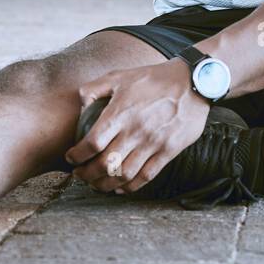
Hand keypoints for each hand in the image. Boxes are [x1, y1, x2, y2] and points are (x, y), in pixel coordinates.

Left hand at [65, 59, 209, 193]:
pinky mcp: (168, 151)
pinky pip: (146, 176)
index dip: (77, 155)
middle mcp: (135, 131)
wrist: (192, 82)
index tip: (71, 158)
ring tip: (96, 184)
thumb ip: (94, 88)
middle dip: (87, 174)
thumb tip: (80, 105)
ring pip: (124, 174)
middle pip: (105, 164)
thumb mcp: (119, 76)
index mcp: (120, 113)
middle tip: (79, 175)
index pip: (92, 143)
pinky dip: (130, 187)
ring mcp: (153, 143)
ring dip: (105, 184)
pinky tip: (120, 187)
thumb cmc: (153, 79)